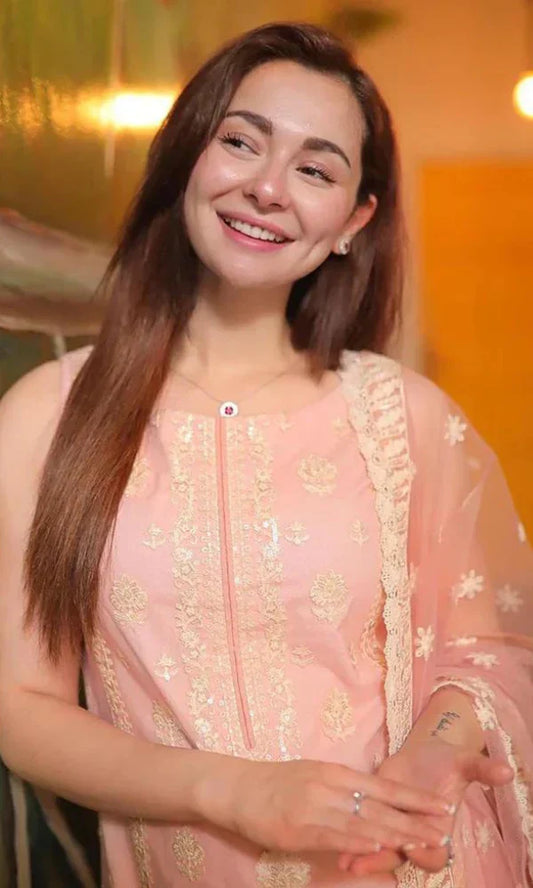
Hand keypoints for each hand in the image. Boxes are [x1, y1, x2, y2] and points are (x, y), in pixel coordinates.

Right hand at [195, 756, 451, 856]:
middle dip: (414, 819)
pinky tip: (377, 847)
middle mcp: (330, 786)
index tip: (441, 806)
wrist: (237, 787)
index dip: (414, 798)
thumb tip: (374, 803)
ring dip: (396, 834)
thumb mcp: (315, 777)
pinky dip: (357, 842)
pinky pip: (333, 836)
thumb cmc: (277, 785)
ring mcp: (314, 807)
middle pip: (380, 805)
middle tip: (443, 830)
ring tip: (423, 842)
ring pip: (362, 822)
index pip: (384, 786)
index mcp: (336, 772)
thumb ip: (343, 790)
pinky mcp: (298, 827)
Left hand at [338, 739, 512, 877]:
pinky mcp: (374, 816)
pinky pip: (362, 833)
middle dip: (380, 860)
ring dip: (361, 855)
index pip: (435, 854)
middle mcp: (415, 836)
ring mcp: (393, 829)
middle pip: (400, 857)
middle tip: (362, 864)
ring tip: (343, 861)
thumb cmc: (446, 761)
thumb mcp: (464, 761)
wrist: (425, 754)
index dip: (423, 851)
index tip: (412, 844)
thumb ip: (483, 769)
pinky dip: (349, 838)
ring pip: (378, 850)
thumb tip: (508, 771)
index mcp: (439, 829)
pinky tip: (333, 841)